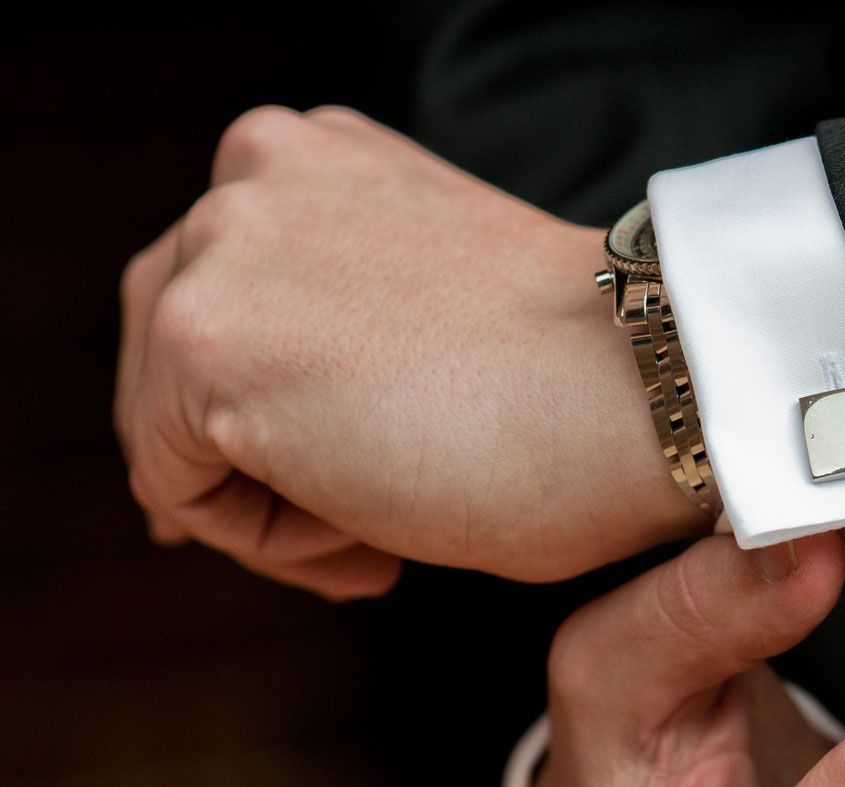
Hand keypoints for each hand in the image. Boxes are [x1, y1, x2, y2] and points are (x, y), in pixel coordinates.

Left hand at [115, 105, 708, 598]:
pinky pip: (179, 489)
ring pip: (164, 425)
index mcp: (316, 157)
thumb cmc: (583, 385)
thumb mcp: (433, 312)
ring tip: (384, 537)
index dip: (280, 412)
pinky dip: (268, 543)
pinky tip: (376, 543)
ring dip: (268, 505)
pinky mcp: (206, 348)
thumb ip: (337, 324)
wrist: (652, 393)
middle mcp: (250, 177)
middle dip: (254, 459)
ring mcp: (220, 253)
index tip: (370, 476)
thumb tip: (260, 429)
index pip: (225, 295)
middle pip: (170, 353)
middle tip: (370, 527)